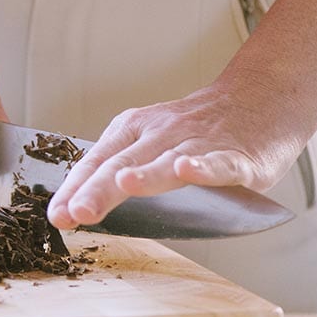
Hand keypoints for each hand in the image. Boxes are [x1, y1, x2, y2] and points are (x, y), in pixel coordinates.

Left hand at [46, 73, 315, 228]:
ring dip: (146, 175)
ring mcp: (197, 143)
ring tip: (124, 185)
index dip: (74, 190)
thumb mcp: (147, 145)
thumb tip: (73, 207)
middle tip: (77, 212)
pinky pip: (217, 162)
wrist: (258, 100)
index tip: (57, 216)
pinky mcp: (235, 155)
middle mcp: (160, 135)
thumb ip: (116, 174)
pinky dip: (204, 167)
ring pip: (166, 162)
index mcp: (132, 132)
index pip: (95, 163)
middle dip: (97, 190)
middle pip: (123, 164)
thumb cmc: (195, 132)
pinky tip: (189, 171)